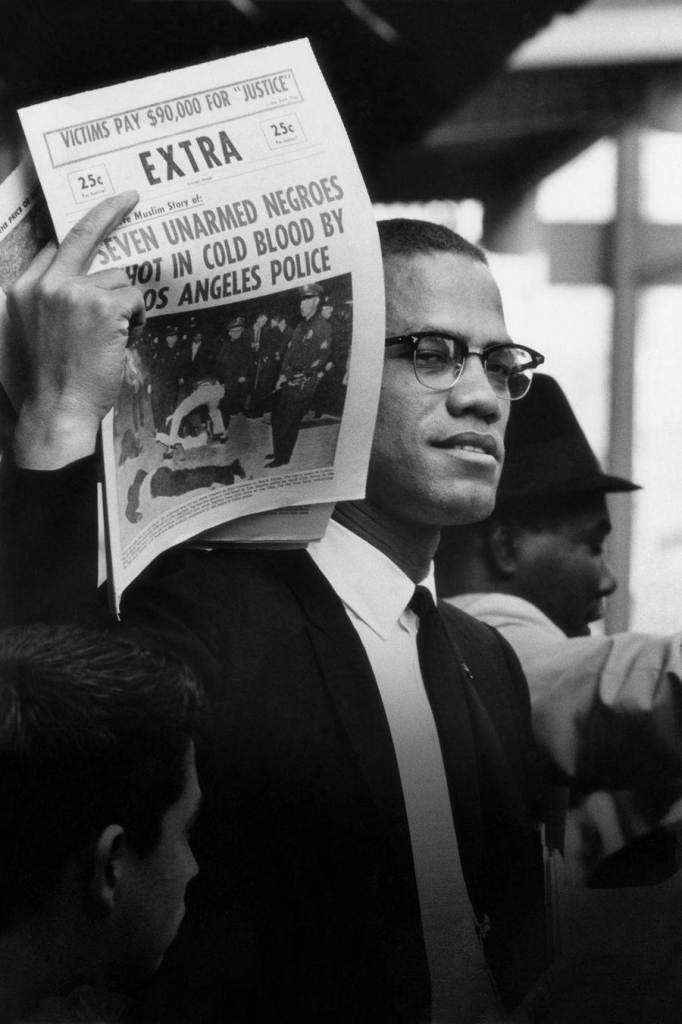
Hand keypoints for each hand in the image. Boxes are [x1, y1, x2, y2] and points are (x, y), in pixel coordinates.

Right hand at [8, 191, 144, 467]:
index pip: (56, 248)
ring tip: (115, 337)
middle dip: (108, 211)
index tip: (97, 218)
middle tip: (130, 197)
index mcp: (24, 288)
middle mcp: (46, 283)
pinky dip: (137, 319)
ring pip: (118, 280)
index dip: (80, 236)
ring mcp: (74, 292)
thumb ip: (50, 302)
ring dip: (124, 306)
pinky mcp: (102, 306)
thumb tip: (79, 283)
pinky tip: (126, 339)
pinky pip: (134, 300)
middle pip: (83, 235)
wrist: (56, 411)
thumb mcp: (34, 333)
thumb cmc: (50, 382)